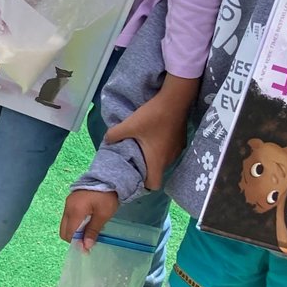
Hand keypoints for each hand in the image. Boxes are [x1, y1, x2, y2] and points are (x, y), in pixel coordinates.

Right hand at [60, 189, 118, 248]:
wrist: (105, 178)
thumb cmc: (105, 197)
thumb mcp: (102, 215)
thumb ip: (93, 230)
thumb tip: (86, 246)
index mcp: (74, 211)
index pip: (69, 234)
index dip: (76, 244)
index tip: (87, 249)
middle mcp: (67, 208)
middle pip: (64, 230)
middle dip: (74, 239)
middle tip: (87, 242)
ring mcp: (68, 203)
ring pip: (66, 224)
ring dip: (74, 232)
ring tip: (89, 232)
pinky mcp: (71, 201)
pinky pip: (69, 217)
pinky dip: (75, 224)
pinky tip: (87, 223)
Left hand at [103, 75, 196, 189]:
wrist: (175, 101)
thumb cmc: (152, 116)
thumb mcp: (130, 125)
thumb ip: (115, 134)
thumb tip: (106, 141)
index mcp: (157, 160)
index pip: (154, 185)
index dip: (144, 184)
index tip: (135, 176)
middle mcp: (169, 159)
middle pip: (157, 172)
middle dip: (146, 169)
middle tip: (134, 159)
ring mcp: (177, 150)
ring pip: (163, 160)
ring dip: (153, 157)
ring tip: (142, 147)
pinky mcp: (180, 141)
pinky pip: (168, 150)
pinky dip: (161, 148)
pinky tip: (154, 136)